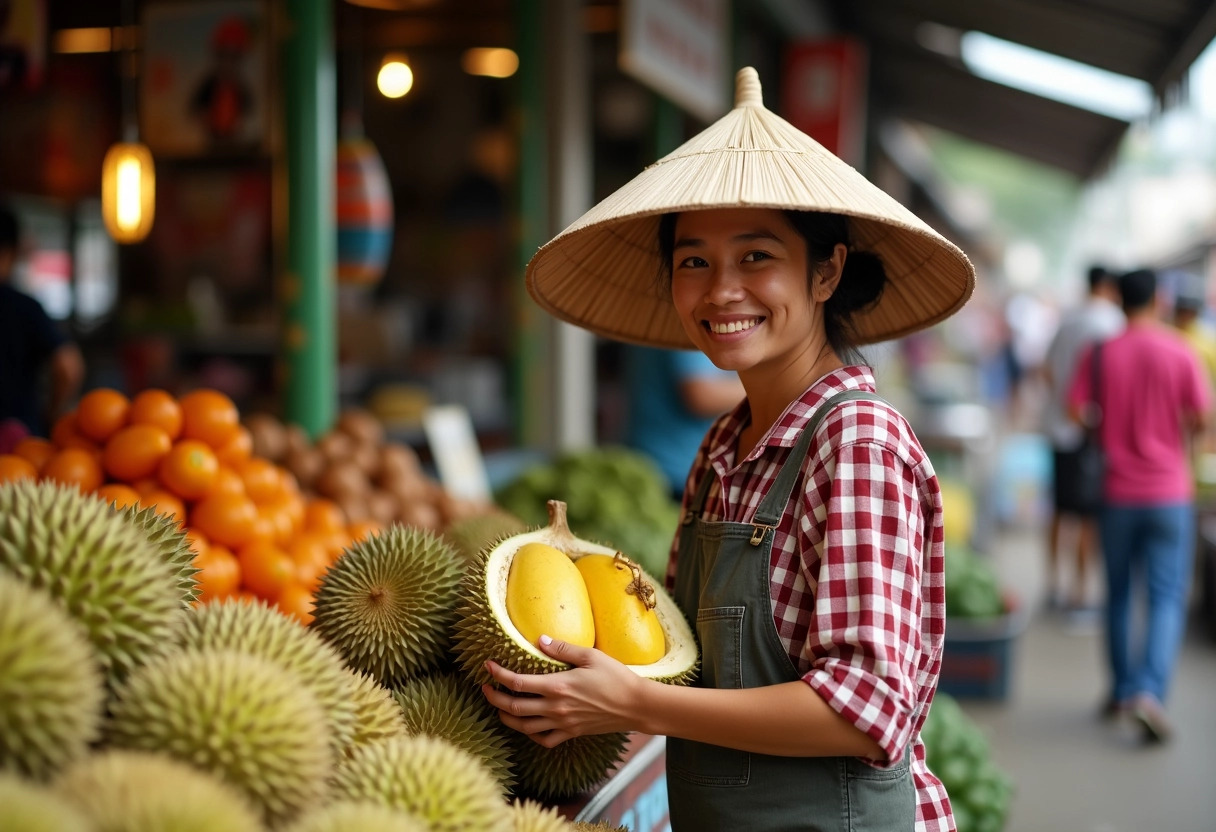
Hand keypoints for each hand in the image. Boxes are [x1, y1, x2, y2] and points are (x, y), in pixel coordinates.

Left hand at [481, 635, 645, 747]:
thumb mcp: (590, 656)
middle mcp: (556, 708)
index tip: (487, 665)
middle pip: (513, 707)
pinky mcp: (572, 733)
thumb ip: (563, 649)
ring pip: (524, 727)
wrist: (636, 706)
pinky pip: (544, 740)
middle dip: (494, 698)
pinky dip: (531, 735)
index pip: (517, 683)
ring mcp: (563, 723)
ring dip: (506, 717)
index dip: (498, 674)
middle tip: (485, 687)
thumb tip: (539, 640)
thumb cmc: (616, 677)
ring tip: (498, 707)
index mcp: (557, 686)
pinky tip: (527, 726)